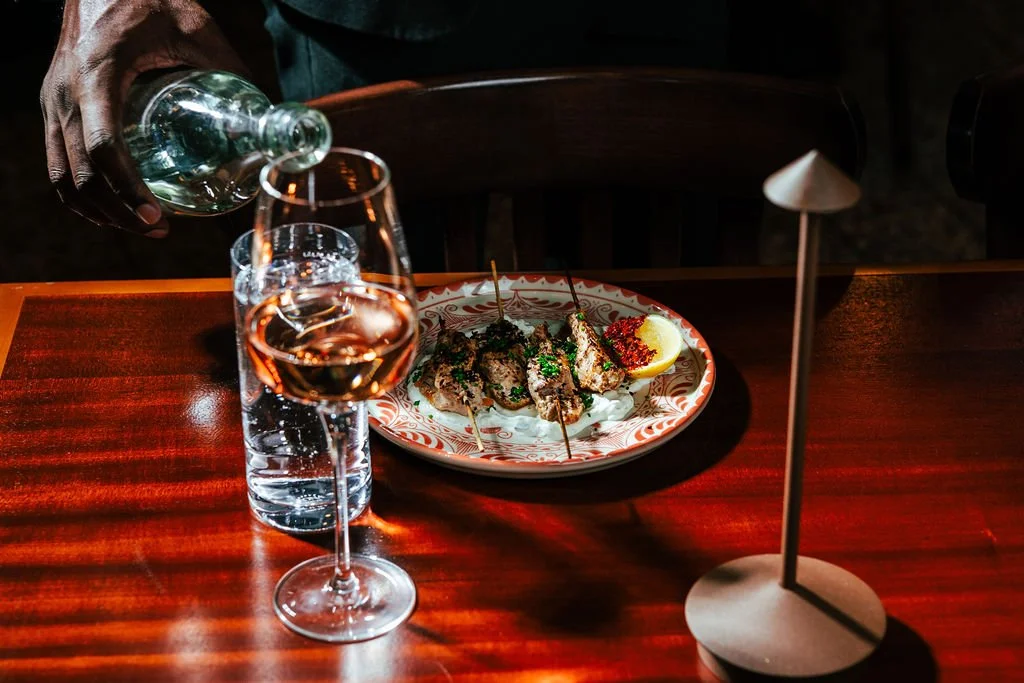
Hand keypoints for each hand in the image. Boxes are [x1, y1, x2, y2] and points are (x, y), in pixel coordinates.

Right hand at [40, 0, 248, 236]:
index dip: (129, 190)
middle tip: (159, 231)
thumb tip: (270, 116)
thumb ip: (233, 71)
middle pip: (81, 172)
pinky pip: (55, 162)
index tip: (158, 217)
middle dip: (118, 213)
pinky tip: (108, 209)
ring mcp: (52, 99)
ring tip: (140, 226)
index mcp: (98, 72)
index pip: (104, 146)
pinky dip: (76, 194)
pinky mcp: (51, 105)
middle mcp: (65, 90)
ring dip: (97, 211)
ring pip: (61, 175)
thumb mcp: (197, 30)